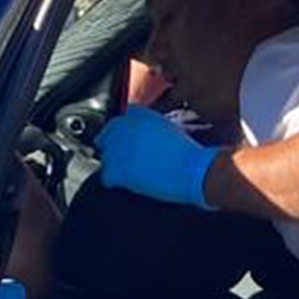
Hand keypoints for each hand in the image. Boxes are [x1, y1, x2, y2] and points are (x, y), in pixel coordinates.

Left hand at [93, 103, 215, 209]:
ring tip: (119, 169)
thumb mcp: (170, 127)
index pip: (118, 119)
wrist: (193, 170)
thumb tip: (139, 125)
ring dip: (111, 161)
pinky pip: (107, 175)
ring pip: (105, 155)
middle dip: (110, 144)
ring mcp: (123, 149)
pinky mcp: (122, 170)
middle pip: (107, 135)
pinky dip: (110, 178)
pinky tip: (118, 181)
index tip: (117, 139)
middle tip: (117, 155)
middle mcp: (128, 130)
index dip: (116, 131)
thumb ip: (150, 123)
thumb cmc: (188, 152)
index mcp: (141, 117)